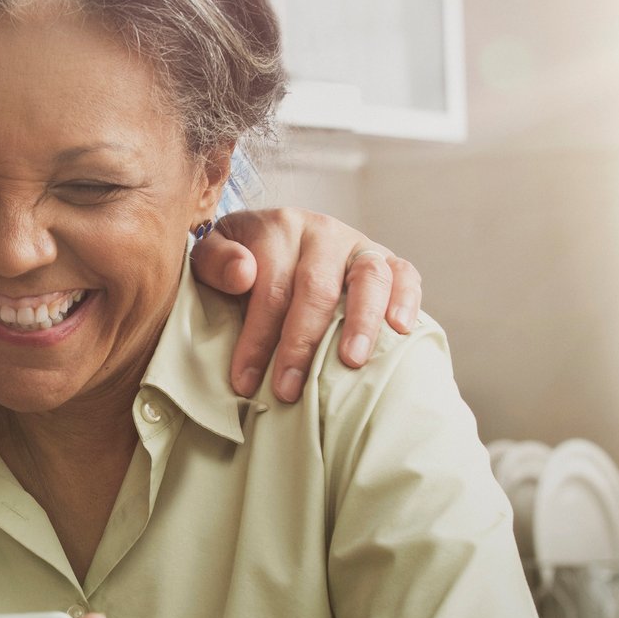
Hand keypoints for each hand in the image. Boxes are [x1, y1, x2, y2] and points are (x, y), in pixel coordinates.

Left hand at [190, 210, 421, 402]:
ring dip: (361, 322)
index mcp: (277, 228)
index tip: (244, 381)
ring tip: (350, 362)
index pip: (269, 286)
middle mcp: (322, 231)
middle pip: (316, 287)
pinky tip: (400, 330)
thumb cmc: (241, 265)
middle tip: (289, 389)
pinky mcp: (386, 260)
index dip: (257, 337)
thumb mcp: (212, 258)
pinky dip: (406, 299)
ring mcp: (358, 244)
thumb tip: (243, 274)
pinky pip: (404, 274)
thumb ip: (215, 262)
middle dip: (301, 343)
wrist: (275, 241)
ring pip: (368, 277)